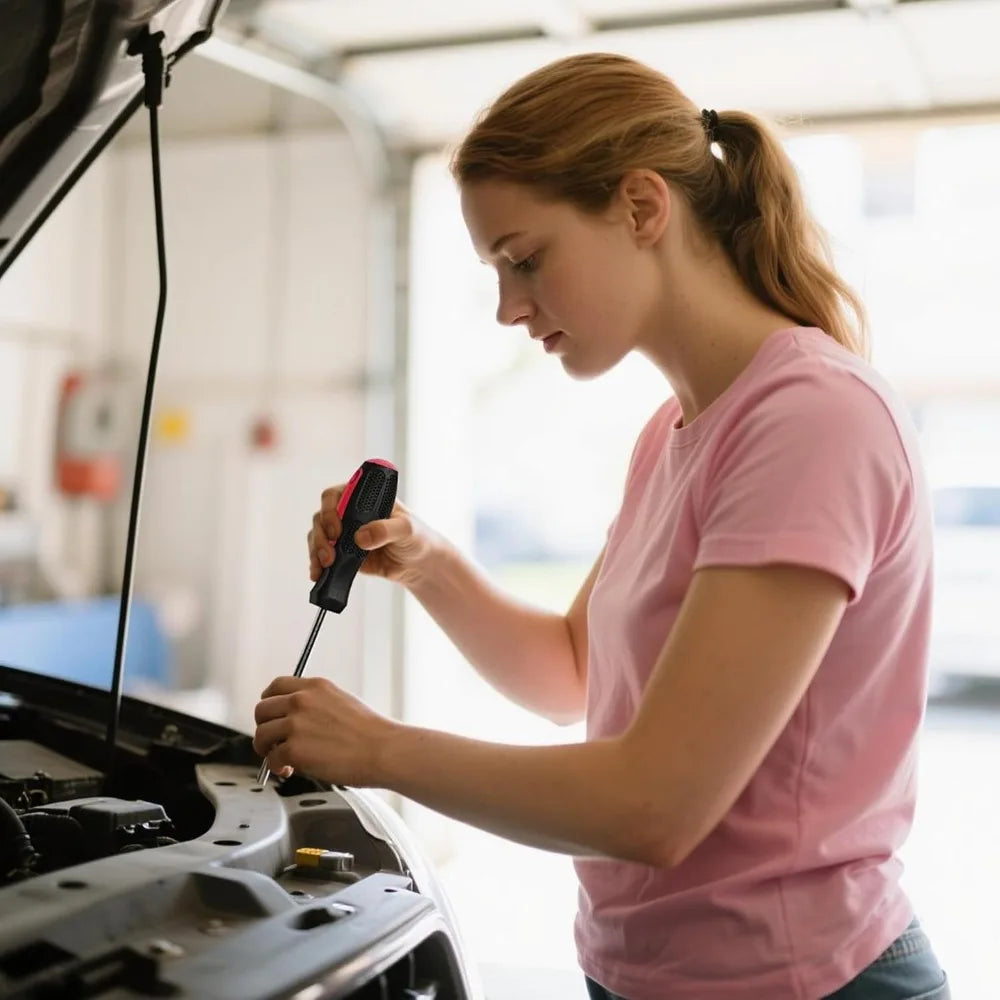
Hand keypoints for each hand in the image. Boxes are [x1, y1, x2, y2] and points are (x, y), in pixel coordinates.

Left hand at [253, 676, 396, 786]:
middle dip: (264, 727)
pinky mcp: (294, 749)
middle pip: (262, 710)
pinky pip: (272, 759)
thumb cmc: (371, 733)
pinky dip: (277, 767)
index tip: (270, 713)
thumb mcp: (342, 702)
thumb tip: (298, 720)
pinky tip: (290, 769)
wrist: (382, 750)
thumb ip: (317, 705)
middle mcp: (302, 701)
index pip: (276, 686)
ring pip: (261, 734)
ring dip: (267, 749)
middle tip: (273, 740)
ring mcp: (296, 724)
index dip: (268, 702)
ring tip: (281, 759)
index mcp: (315, 686)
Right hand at [308, 485, 437, 587]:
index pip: (336, 494)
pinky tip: (318, 574)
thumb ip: (385, 530)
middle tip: (330, 554)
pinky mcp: (342, 553)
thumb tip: (360, 537)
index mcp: (363, 498)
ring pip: (318, 536)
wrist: (418, 563)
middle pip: (322, 517)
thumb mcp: (406, 528)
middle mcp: (349, 512)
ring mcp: (344, 533)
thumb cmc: (415, 536)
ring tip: (325, 566)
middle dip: (321, 536)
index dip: (330, 509)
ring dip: (316, 551)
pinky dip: (317, 565)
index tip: (337, 528)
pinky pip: (322, 556)